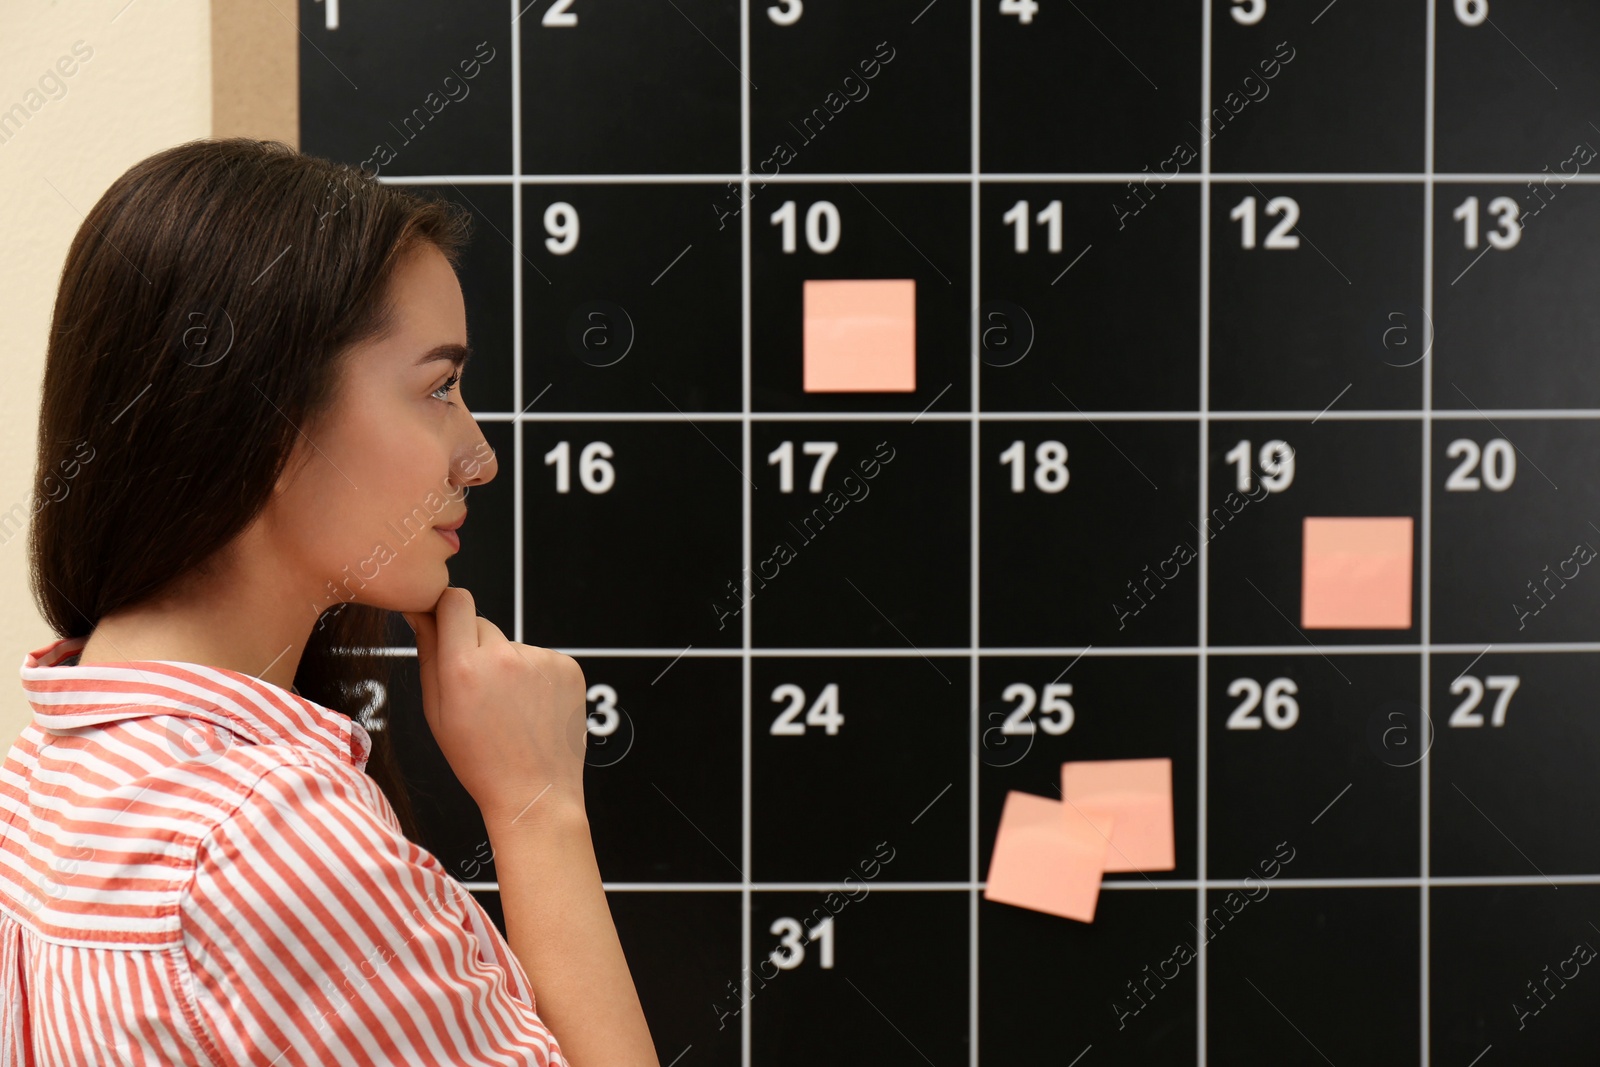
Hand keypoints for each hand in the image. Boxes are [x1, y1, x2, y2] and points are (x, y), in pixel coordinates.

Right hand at [402, 587, 588, 828]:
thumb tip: (419, 610)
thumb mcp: (437, 711)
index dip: (447, 609)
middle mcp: (505, 657)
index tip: (445, 622)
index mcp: (464, 667)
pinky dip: (536, 678)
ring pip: (512, 646)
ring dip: (507, 666)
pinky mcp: (568, 667)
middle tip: (480, 694)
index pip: (454, 601)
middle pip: (482, 625)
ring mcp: (542, 661)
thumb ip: (428, 653)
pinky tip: (533, 711)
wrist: (535, 793)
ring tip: (511, 711)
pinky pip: (541, 660)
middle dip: (476, 648)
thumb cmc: (479, 759)